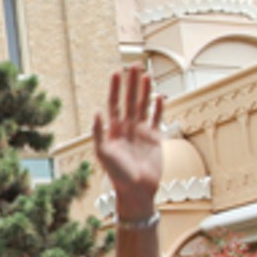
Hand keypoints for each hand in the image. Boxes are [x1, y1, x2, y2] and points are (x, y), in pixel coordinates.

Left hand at [92, 65, 163, 218]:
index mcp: (114, 130)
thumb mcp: (103, 154)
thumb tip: (96, 112)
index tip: (117, 72)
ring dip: (145, 91)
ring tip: (147, 75)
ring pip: (144, 106)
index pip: (114, 103)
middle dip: (131, 83)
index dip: (115, 88)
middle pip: (130, 100)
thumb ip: (98, 133)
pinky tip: (160, 96)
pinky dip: (159, 108)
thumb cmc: (117, 174)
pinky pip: (157, 120)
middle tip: (134, 65)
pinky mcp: (155, 139)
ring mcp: (141, 132)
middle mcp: (127, 128)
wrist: (136, 191)